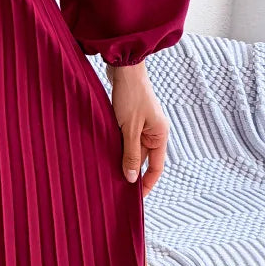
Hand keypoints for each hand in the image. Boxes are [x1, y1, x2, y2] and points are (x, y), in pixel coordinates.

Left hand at [106, 60, 169, 195]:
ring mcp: (142, 125)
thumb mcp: (129, 128)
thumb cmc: (130, 96)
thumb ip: (130, 154)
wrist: (124, 67)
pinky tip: (104, 154)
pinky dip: (116, 146)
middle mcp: (154, 131)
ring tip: (107, 173)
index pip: (156, 167)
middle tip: (115, 188)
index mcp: (160, 135)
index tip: (136, 198)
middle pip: (143, 159)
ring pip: (132, 149)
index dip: (147, 184)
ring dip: (121, 158)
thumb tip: (130, 178)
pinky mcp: (130, 118)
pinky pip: (125, 138)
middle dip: (130, 172)